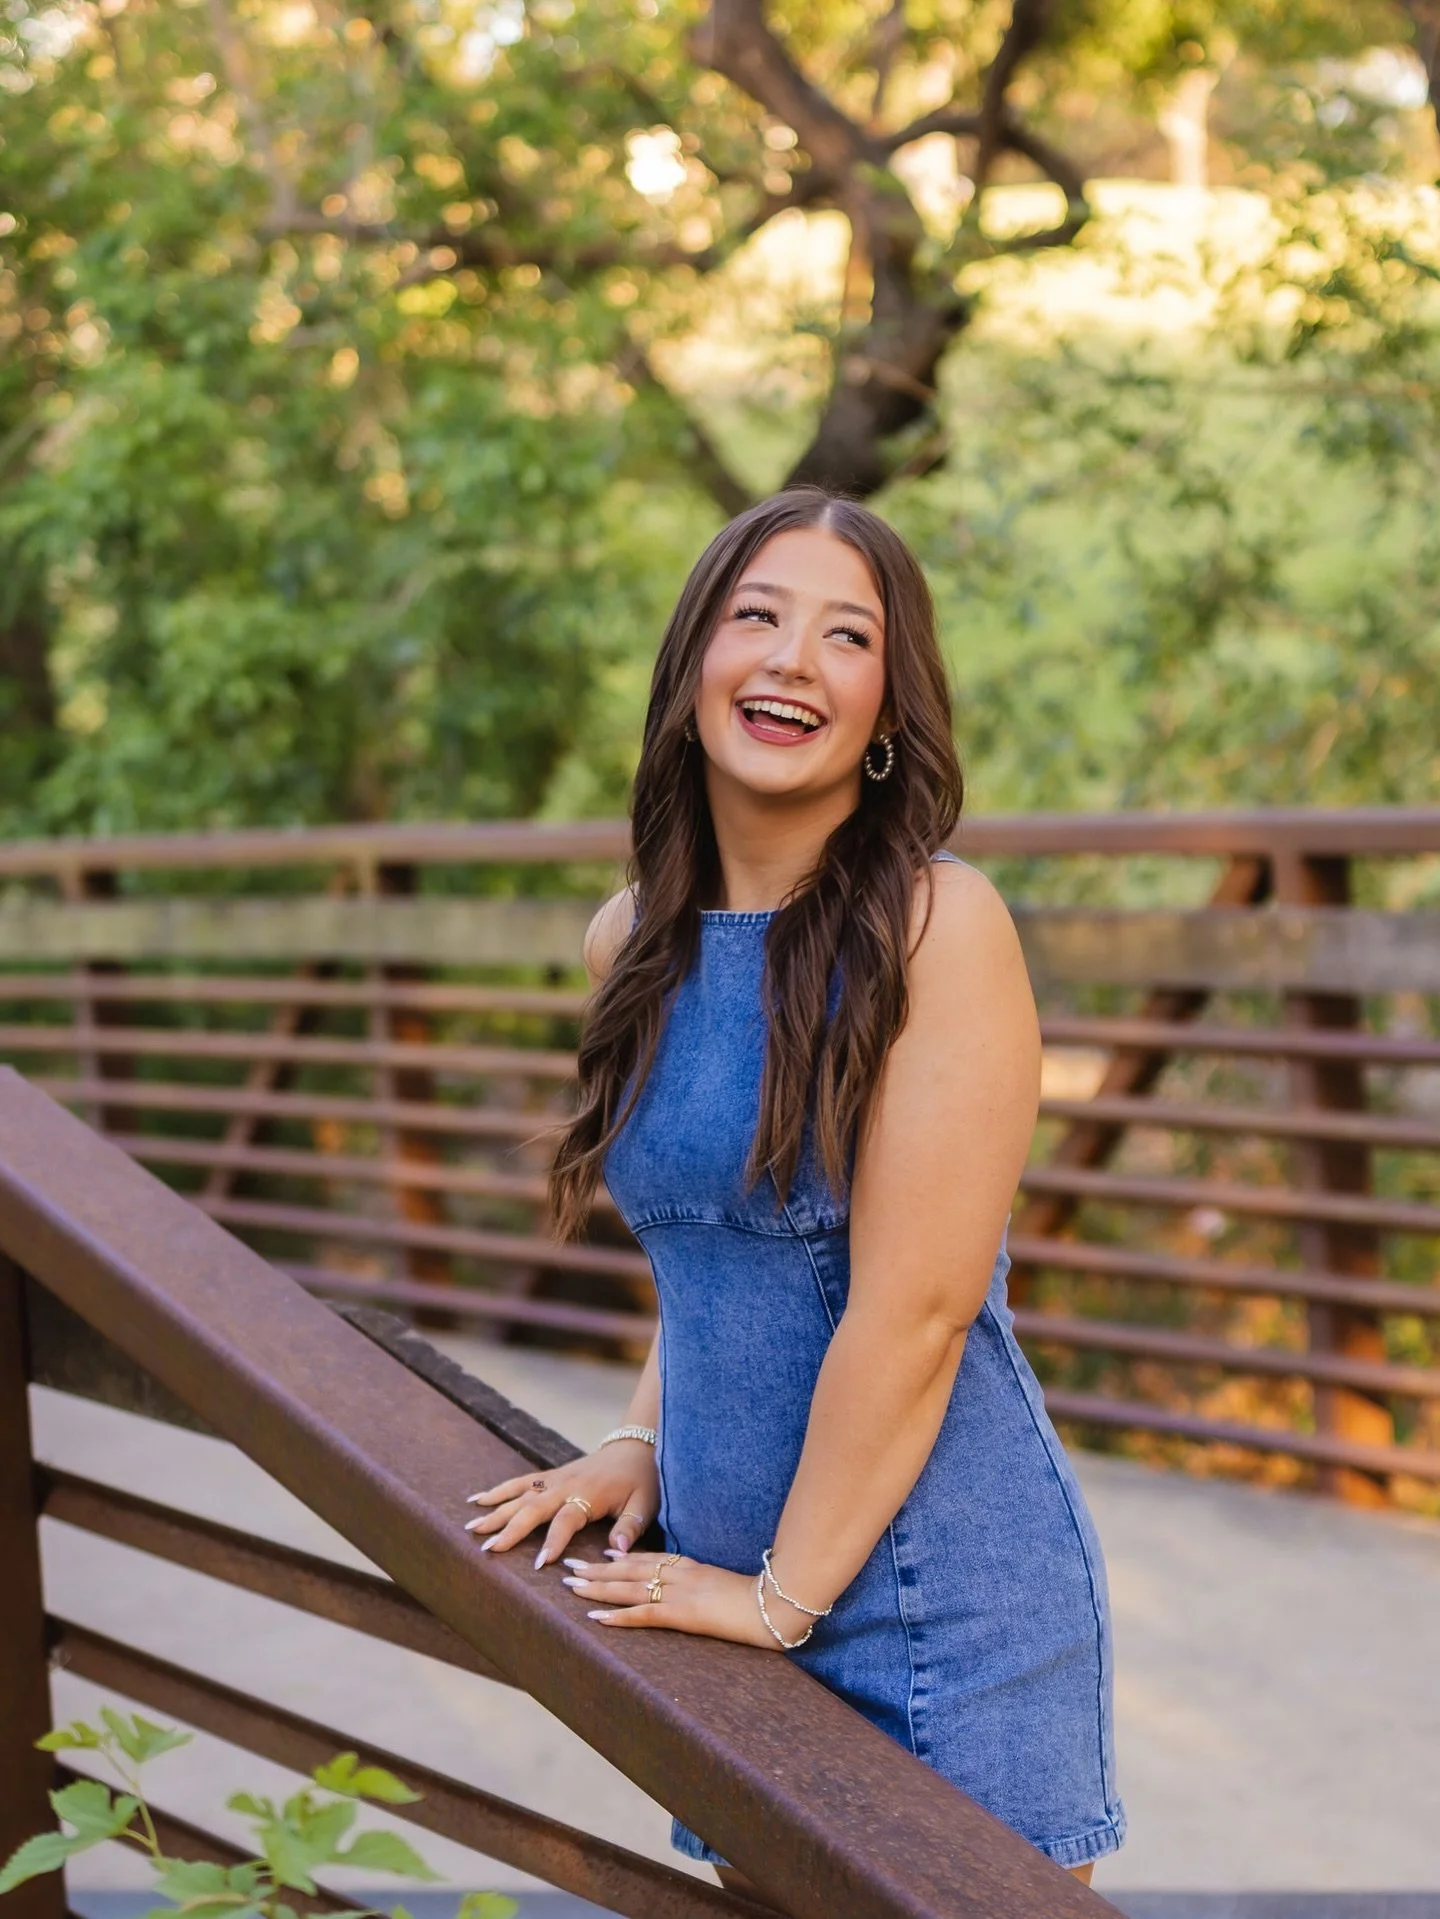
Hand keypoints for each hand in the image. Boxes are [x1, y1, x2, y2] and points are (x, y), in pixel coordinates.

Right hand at [466, 1440, 658, 1567]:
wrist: (636, 1447)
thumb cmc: (642, 1480)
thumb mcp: (644, 1504)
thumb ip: (630, 1527)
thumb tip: (617, 1551)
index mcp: (589, 1494)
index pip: (567, 1520)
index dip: (554, 1541)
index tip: (540, 1563)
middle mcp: (566, 1485)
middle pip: (533, 1507)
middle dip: (510, 1529)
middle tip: (489, 1549)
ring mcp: (555, 1479)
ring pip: (520, 1495)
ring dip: (495, 1511)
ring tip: (471, 1528)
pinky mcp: (550, 1476)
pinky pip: (520, 1482)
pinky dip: (498, 1490)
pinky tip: (477, 1500)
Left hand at [558, 1548, 808, 1649]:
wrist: (777, 1604)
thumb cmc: (759, 1598)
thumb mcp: (726, 1585)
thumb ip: (705, 1583)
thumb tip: (689, 1592)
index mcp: (690, 1565)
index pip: (646, 1559)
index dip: (617, 1559)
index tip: (594, 1558)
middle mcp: (679, 1573)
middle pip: (628, 1570)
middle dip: (596, 1570)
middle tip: (567, 1569)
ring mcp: (680, 1592)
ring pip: (628, 1588)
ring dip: (596, 1589)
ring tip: (571, 1587)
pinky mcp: (683, 1614)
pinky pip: (643, 1614)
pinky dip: (617, 1617)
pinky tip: (596, 1620)